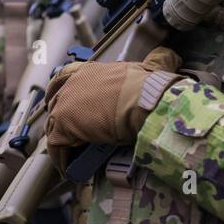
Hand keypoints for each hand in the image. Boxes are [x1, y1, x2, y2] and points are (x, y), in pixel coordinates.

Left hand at [44, 47, 182, 173]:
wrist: (143, 103)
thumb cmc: (147, 88)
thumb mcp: (150, 68)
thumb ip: (154, 61)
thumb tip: (169, 55)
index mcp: (90, 70)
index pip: (65, 75)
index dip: (59, 88)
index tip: (57, 98)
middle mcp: (73, 84)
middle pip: (55, 102)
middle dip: (59, 118)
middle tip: (68, 132)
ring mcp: (64, 104)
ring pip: (54, 126)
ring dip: (62, 141)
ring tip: (70, 155)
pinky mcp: (62, 126)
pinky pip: (56, 146)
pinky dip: (61, 158)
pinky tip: (69, 168)